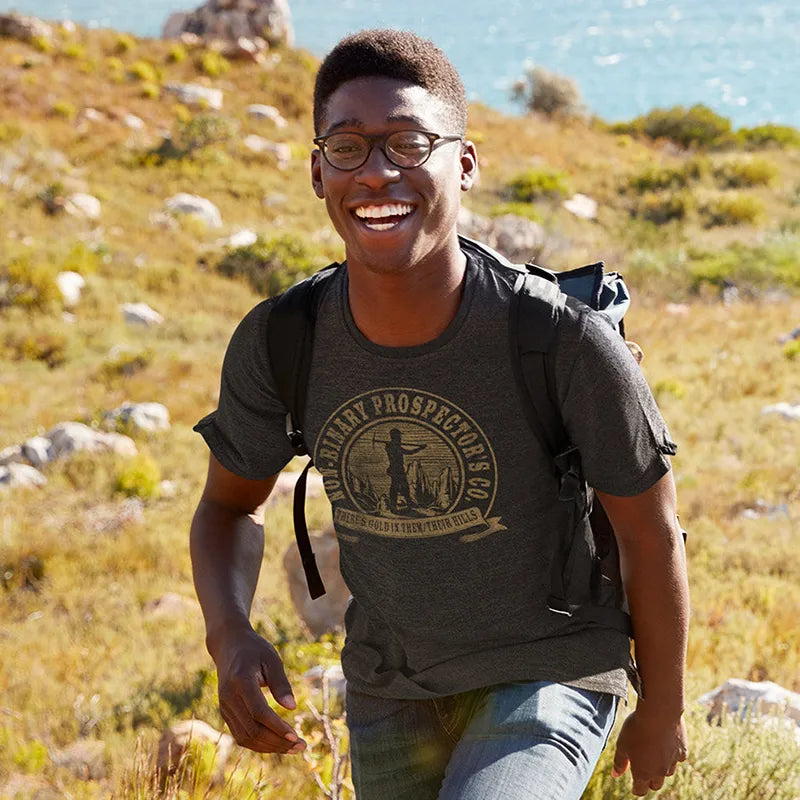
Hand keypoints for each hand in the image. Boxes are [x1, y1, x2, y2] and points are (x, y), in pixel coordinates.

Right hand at [211, 625, 306, 754]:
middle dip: (277, 742)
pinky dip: (259, 743)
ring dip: (269, 747)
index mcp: (240, 681)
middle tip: (301, 746)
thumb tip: (292, 707)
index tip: (296, 736)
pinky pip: (241, 735)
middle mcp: (228, 697)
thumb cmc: (254, 650)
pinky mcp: (225, 713)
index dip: (277, 727)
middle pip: (252, 730)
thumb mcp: (272, 658)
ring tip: (292, 748)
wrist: (228, 646)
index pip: (258, 712)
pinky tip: (277, 743)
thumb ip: (281, 682)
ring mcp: (224, 707)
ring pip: (245, 738)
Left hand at [612, 706, 687, 794]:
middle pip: (655, 784)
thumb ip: (619, 762)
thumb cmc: (636, 728)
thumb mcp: (622, 744)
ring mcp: (672, 763)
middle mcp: (659, 772)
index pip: (640, 790)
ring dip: (661, 767)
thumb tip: (615, 774)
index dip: (636, 788)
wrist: (658, 714)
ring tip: (653, 753)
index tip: (634, 784)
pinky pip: (677, 758)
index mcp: (642, 773)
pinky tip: (666, 743)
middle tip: (644, 769)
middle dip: (649, 780)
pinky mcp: (682, 752)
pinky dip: (672, 754)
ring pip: (667, 772)